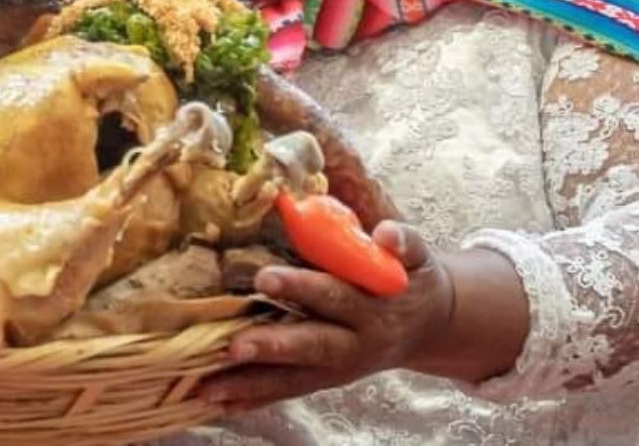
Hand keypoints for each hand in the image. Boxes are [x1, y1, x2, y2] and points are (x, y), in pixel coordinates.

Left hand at [198, 222, 451, 415]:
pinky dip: (254, 399)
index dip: (301, 289)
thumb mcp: (418, 258)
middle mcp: (355, 344)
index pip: (334, 297)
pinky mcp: (325, 379)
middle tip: (233, 344)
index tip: (264, 279)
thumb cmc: (412, 279)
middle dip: (271, 346)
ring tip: (209, 387)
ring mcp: (339, 368)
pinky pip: (287, 391)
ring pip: (293, 378)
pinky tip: (218, 403)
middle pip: (311, 346)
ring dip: (251, 383)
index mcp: (373, 310)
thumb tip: (387, 234)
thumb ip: (405, 243)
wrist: (430, 324)